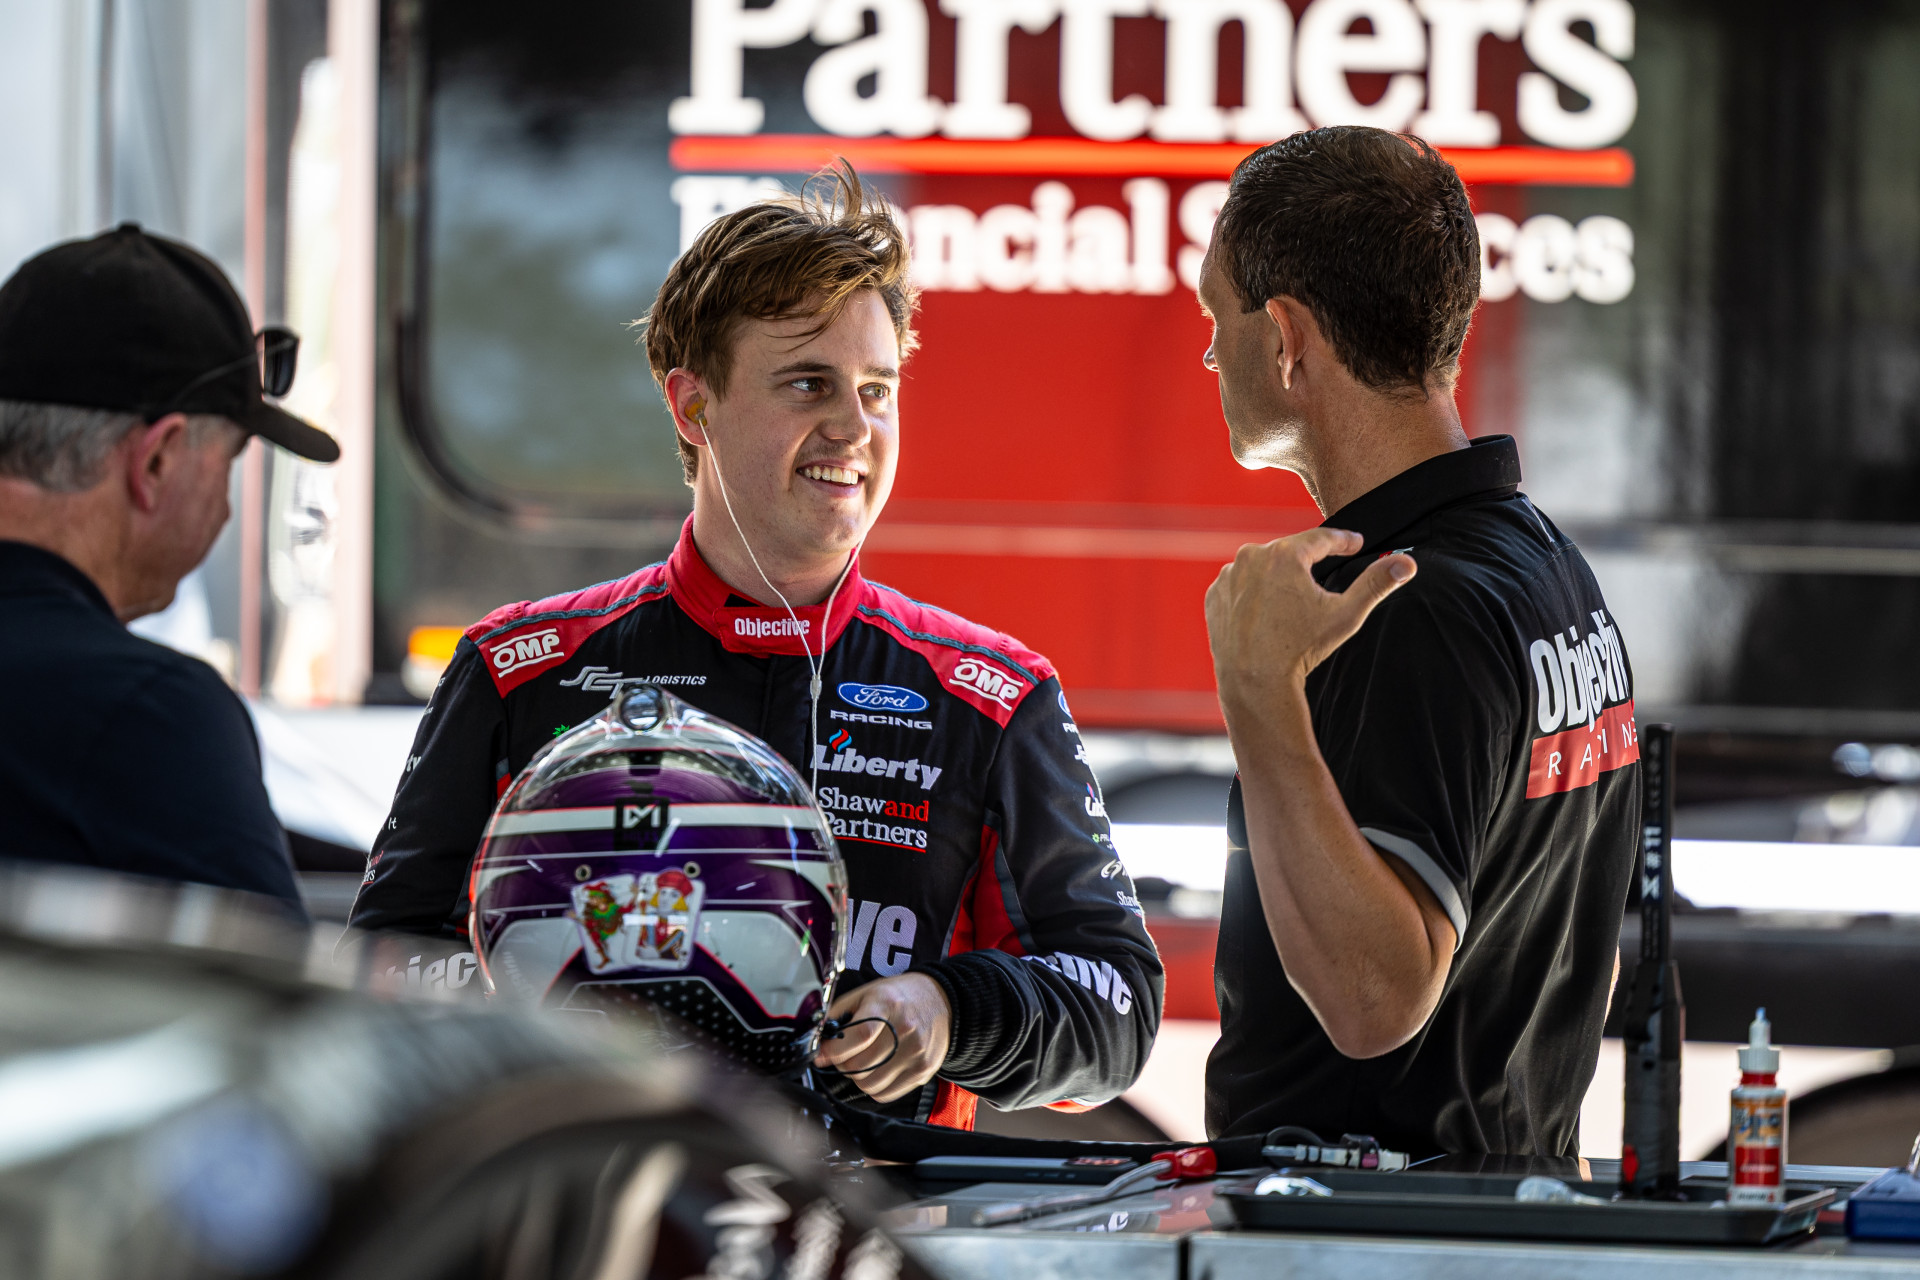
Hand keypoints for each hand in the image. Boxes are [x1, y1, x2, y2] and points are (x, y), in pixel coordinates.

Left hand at [812, 972, 951, 1103]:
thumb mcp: (867, 992)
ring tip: (861, 1061)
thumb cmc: (899, 996)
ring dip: (857, 1077)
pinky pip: (886, 1094)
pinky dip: (874, 1087)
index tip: (821, 1055)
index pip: (859, 1035)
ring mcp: (916, 1052)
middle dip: (843, 1064)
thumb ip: (839, 1013)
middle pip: (861, 1065)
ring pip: (870, 1084)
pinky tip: (877, 1070)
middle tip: (843, 1055)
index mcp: (887, 1004)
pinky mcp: (923, 1071)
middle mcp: (905, 1028)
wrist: (942, 1001)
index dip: (834, 1050)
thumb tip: (817, 1039)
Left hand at [1205, 528, 1414, 714]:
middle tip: (1326, 569)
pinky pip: (1241, 585)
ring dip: (1279, 576)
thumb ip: (1375, 585)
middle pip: (1290, 552)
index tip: (1355, 543)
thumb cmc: (1301, 649)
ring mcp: (1230, 576)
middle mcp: (1252, 557)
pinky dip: (1254, 592)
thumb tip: (1408, 564)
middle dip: (1308, 561)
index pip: (1321, 538)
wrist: (1254, 681)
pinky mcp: (1215, 595)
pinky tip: (1267, 610)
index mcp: (1285, 554)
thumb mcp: (1345, 615)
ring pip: (1263, 567)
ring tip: (1294, 595)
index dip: (1343, 540)